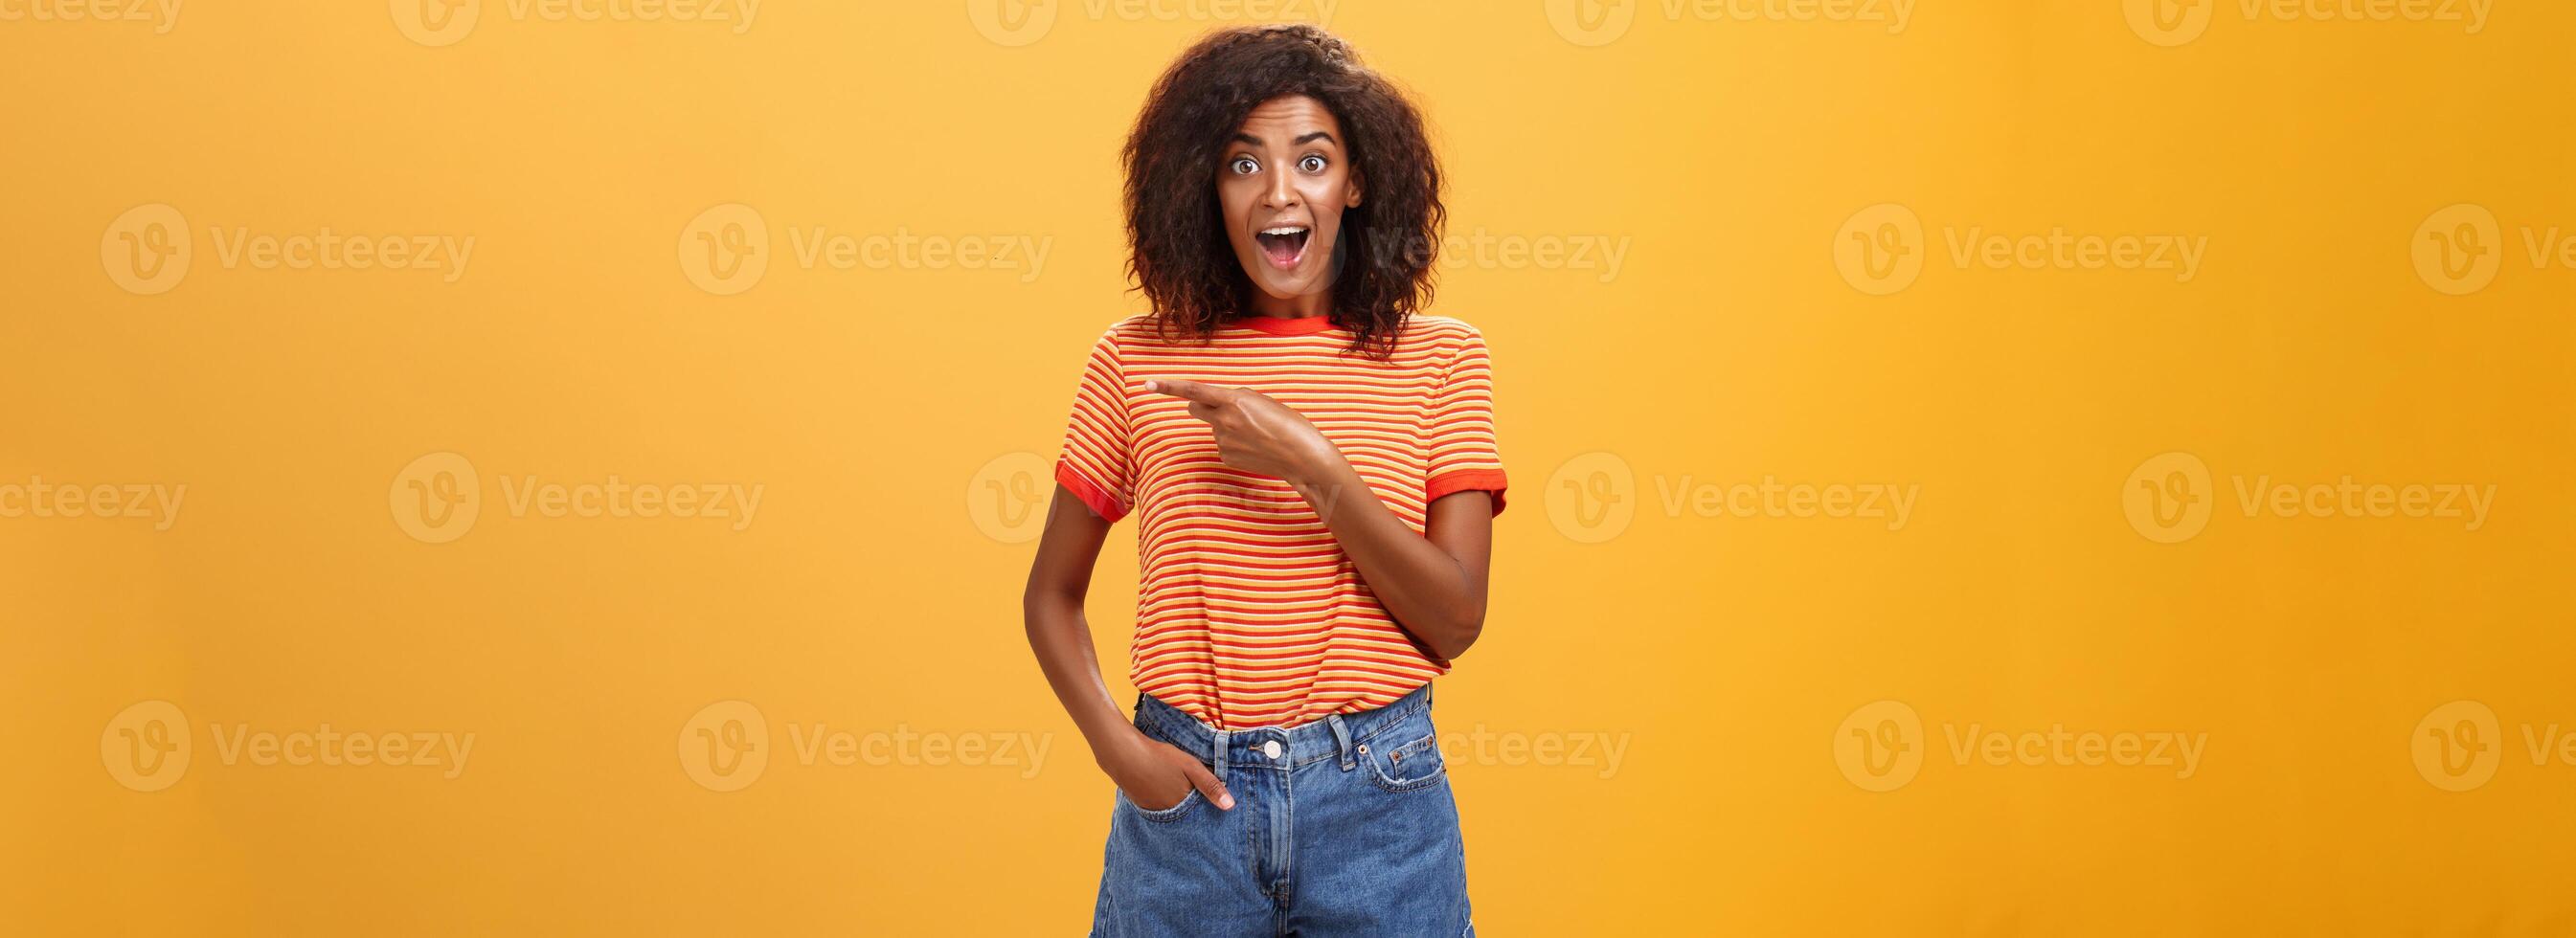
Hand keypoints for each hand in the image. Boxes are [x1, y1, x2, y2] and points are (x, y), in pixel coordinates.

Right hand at [1097, 726, 1232, 810]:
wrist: (1123, 754)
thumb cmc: (1159, 757)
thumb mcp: (1190, 766)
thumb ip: (1210, 785)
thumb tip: (1230, 806)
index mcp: (1183, 804)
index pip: (1202, 812)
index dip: (1208, 805)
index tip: (1213, 801)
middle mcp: (1169, 813)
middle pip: (1188, 814)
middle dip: (1195, 808)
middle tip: (1195, 793)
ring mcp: (1154, 810)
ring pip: (1173, 811)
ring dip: (1179, 804)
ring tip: (1179, 787)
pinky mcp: (1142, 805)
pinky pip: (1160, 808)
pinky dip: (1165, 801)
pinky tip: (1164, 787)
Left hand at [1144, 379, 1341, 483]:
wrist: (1301, 455)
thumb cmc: (1287, 422)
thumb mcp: (1260, 400)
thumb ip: (1235, 398)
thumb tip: (1217, 405)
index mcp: (1233, 400)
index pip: (1193, 390)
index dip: (1168, 386)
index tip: (1148, 383)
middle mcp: (1223, 421)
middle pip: (1195, 409)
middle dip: (1200, 406)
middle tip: (1223, 409)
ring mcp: (1223, 442)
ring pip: (1214, 428)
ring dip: (1227, 426)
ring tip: (1255, 432)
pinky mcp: (1227, 457)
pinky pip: (1223, 445)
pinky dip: (1234, 443)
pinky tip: (1254, 446)